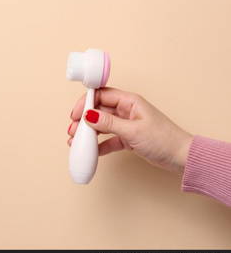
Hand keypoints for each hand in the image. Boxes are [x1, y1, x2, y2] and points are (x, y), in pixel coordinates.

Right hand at [68, 87, 192, 172]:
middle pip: (99, 111)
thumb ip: (109, 123)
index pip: (102, 96)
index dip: (86, 103)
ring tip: (76, 140)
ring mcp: (126, 124)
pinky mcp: (128, 138)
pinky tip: (91, 151)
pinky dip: (100, 144)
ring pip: (102, 125)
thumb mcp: (133, 130)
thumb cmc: (163, 138)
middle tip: (72, 130)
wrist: (180, 157)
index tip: (75, 114)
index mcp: (129, 101)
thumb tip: (88, 115)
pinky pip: (109, 139)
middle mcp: (126, 110)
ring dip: (89, 132)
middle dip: (84, 120)